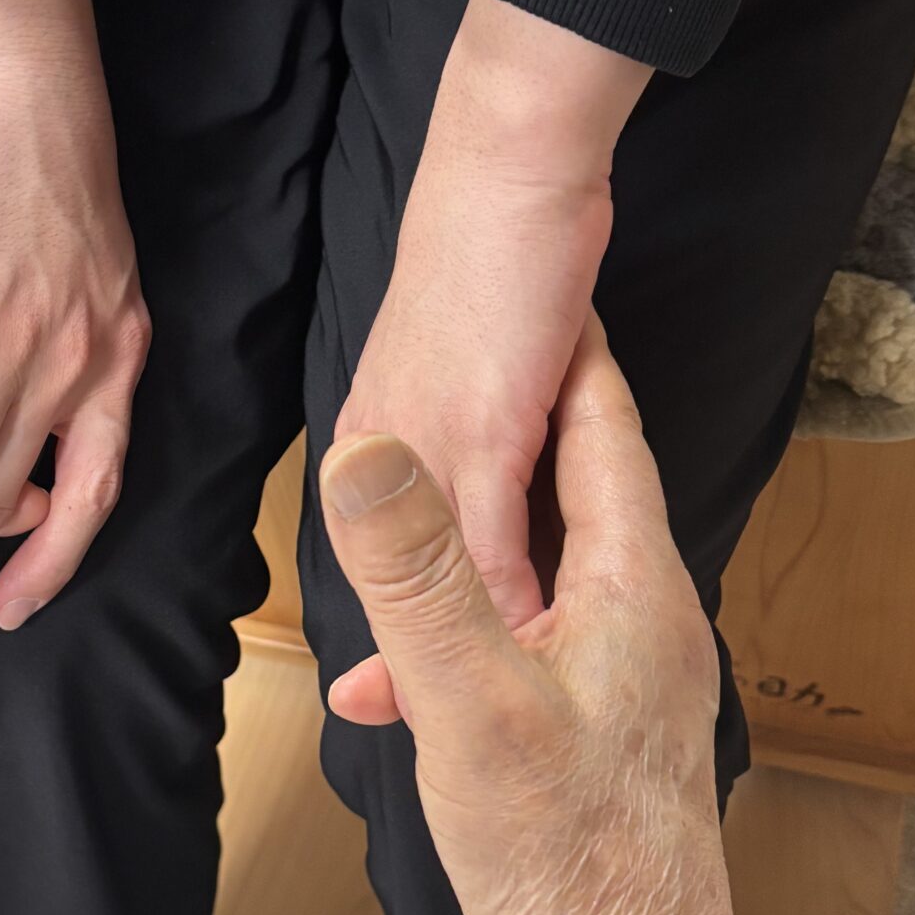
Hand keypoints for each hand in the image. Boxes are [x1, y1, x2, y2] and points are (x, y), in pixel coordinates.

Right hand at [0, 0, 149, 629]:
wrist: (21, 78)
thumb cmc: (45, 167)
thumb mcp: (86, 275)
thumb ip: (64, 351)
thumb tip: (29, 419)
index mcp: (114, 356)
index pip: (93, 489)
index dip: (54, 558)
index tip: (15, 606)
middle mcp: (76, 359)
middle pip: (8, 493)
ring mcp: (22, 335)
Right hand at [320, 318, 741, 914]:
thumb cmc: (565, 863)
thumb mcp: (472, 702)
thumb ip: (417, 573)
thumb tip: (362, 447)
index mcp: (634, 586)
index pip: (602, 430)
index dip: (567, 352)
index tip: (539, 279)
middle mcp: (646, 620)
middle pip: (580, 488)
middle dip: (518, 422)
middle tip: (458, 360)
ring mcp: (627, 682)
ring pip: (551, 565)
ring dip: (483, 528)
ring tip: (415, 494)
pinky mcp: (598, 738)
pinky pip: (534, 634)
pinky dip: (475, 616)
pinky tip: (417, 657)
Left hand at [330, 0, 648, 725]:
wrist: (504, 175)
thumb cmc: (489, 264)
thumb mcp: (455, 369)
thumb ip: (452, 438)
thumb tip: (471, 502)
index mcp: (367, 444)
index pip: (373, 565)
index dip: (386, 640)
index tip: (377, 708)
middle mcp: (379, 456)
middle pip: (396, 595)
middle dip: (413, 675)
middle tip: (418, 739)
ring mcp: (424, 451)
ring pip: (442, 592)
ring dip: (476, 664)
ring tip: (506, 724)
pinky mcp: (480, 436)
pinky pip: (496, 554)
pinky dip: (521, 617)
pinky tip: (547, 664)